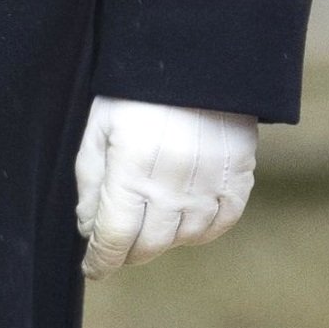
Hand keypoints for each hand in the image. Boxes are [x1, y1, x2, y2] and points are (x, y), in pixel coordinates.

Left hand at [76, 98, 256, 275]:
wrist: (196, 59)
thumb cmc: (137, 93)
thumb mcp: (99, 130)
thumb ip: (91, 183)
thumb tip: (89, 230)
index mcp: (131, 171)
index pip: (114, 238)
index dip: (101, 261)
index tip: (94, 268)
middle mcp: (172, 185)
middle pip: (148, 246)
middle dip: (127, 251)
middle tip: (119, 241)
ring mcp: (209, 184)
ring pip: (183, 239)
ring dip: (163, 238)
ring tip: (152, 219)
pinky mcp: (238, 177)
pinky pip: (221, 223)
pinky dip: (200, 229)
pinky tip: (185, 215)